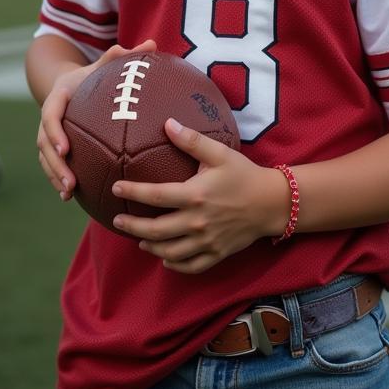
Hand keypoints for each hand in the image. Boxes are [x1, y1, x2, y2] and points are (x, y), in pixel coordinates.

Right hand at [36, 39, 156, 200]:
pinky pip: (51, 164)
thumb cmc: (93, 75)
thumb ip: (124, 56)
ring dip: (54, 176)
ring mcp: (48, 133)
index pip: (50, 115)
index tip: (66, 148)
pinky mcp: (52, 145)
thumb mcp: (104, 64)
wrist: (70, 83)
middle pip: (43, 143)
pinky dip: (58, 179)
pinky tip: (71, 197)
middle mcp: (49, 116)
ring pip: (45, 157)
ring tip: (69, 194)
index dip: (54, 132)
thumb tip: (152, 43)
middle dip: (54, 164)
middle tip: (70, 181)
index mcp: (59, 96)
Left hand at [111, 119, 289, 273]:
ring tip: (138, 239)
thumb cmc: (244, 175)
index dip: (132, 192)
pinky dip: (174, 264)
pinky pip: (190, 265)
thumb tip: (167, 123)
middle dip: (132, 225)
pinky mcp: (216, 253)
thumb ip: (192, 140)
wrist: (272, 202)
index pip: (155, 196)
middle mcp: (197, 221)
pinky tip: (165, 257)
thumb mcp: (220, 153)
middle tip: (117, 220)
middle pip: (155, 230)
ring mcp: (206, 241)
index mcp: (195, 195)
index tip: (116, 188)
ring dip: (150, 246)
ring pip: (169, 251)